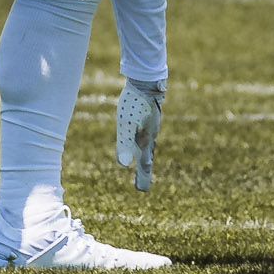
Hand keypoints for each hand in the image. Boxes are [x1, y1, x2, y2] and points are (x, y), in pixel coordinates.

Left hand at [113, 78, 163, 192]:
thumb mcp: (125, 125)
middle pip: (147, 157)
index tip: (142, 190)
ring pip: (147, 146)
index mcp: (146, 141)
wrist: (146, 82)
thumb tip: (123, 165)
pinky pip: (146, 136)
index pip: (144, 164)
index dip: (142, 176)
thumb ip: (124, 144)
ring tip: (143, 166)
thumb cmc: (134, 105)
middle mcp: (150, 136)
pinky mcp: (147, 118)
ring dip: (144, 158)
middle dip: (143, 172)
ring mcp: (150, 126)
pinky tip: (141, 141)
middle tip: (142, 185)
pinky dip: (143, 145)